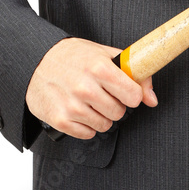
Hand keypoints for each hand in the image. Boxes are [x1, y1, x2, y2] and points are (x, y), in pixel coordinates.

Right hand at [25, 37, 157, 138]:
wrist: (36, 60)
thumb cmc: (73, 56)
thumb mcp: (105, 54)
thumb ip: (133, 73)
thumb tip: (152, 99)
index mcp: (99, 68)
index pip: (133, 96)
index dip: (131, 94)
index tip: (124, 90)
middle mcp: (85, 88)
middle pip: (119, 113)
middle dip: (115, 104)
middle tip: (102, 93)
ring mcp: (72, 106)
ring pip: (105, 125)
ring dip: (100, 115)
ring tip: (89, 100)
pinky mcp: (60, 120)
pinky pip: (88, 134)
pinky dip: (86, 125)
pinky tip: (78, 109)